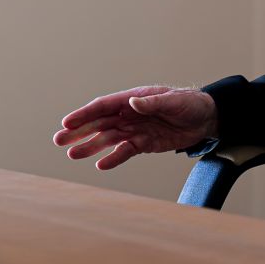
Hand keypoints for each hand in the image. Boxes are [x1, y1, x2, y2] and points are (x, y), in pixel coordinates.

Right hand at [52, 85, 217, 169]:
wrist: (206, 119)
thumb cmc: (189, 103)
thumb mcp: (172, 101)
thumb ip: (151, 103)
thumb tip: (133, 102)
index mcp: (132, 99)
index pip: (102, 107)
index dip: (84, 114)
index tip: (67, 122)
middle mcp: (128, 114)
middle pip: (98, 123)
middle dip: (78, 131)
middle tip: (58, 140)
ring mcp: (134, 130)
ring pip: (107, 139)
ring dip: (90, 146)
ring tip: (72, 154)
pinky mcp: (144, 144)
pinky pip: (124, 152)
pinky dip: (113, 158)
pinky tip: (100, 164)